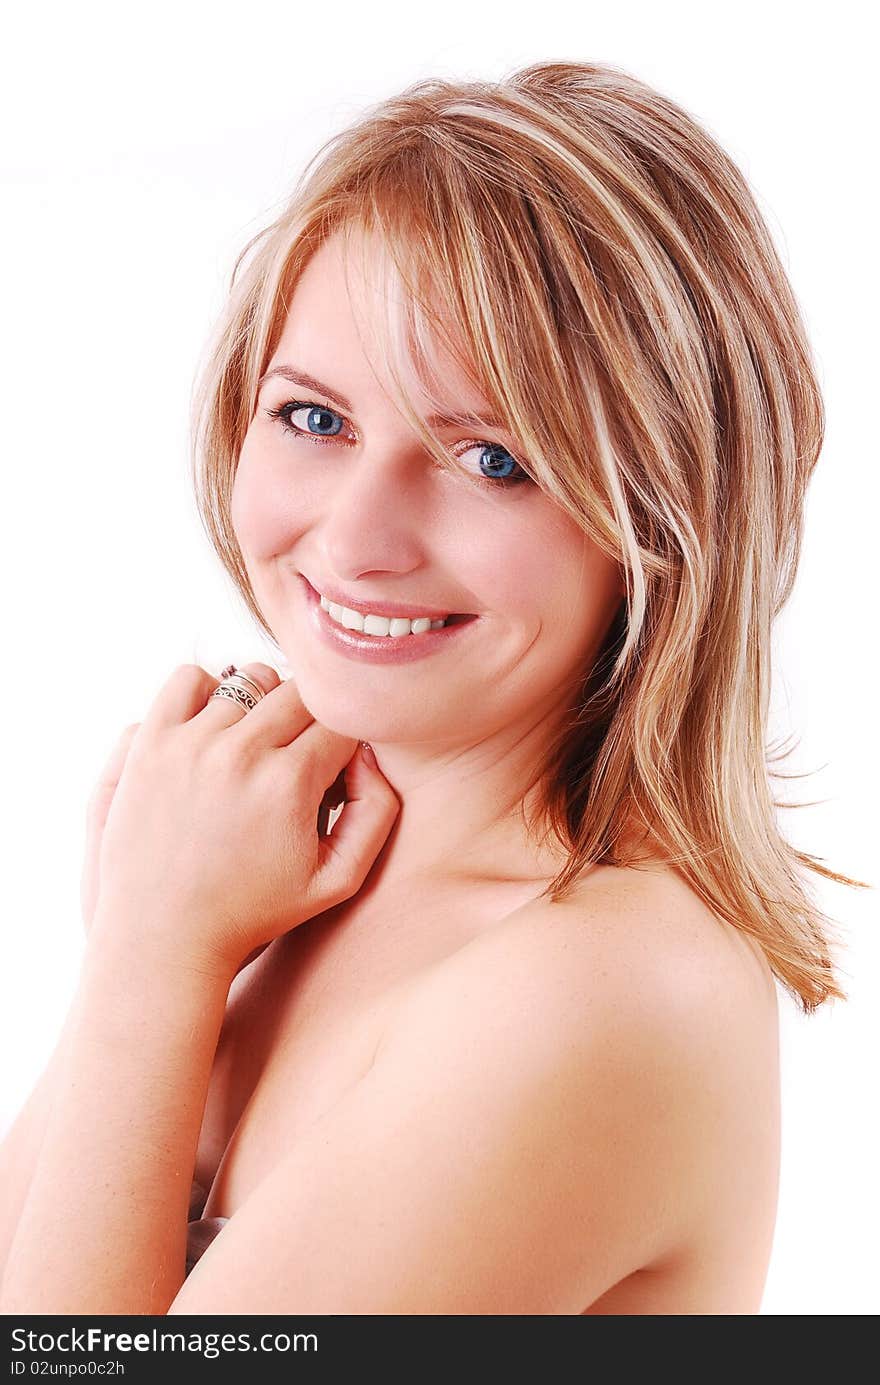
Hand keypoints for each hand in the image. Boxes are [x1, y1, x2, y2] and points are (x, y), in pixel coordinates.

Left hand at [87, 662, 398, 977]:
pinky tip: (212, 729)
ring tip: (256, 747)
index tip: (330, 770)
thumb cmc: (253, 912)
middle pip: (299, 692)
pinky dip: (206, 691)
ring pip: (249, 682)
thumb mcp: (338, 880)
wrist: (162, 937)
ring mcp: (188, 744)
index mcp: (289, 783)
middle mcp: (239, 754)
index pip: (340, 720)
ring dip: (261, 706)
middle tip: (298, 757)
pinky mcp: (148, 744)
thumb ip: (376, 812)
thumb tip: (368, 754)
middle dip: (309, 719)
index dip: (343, 742)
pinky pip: (186, 680)